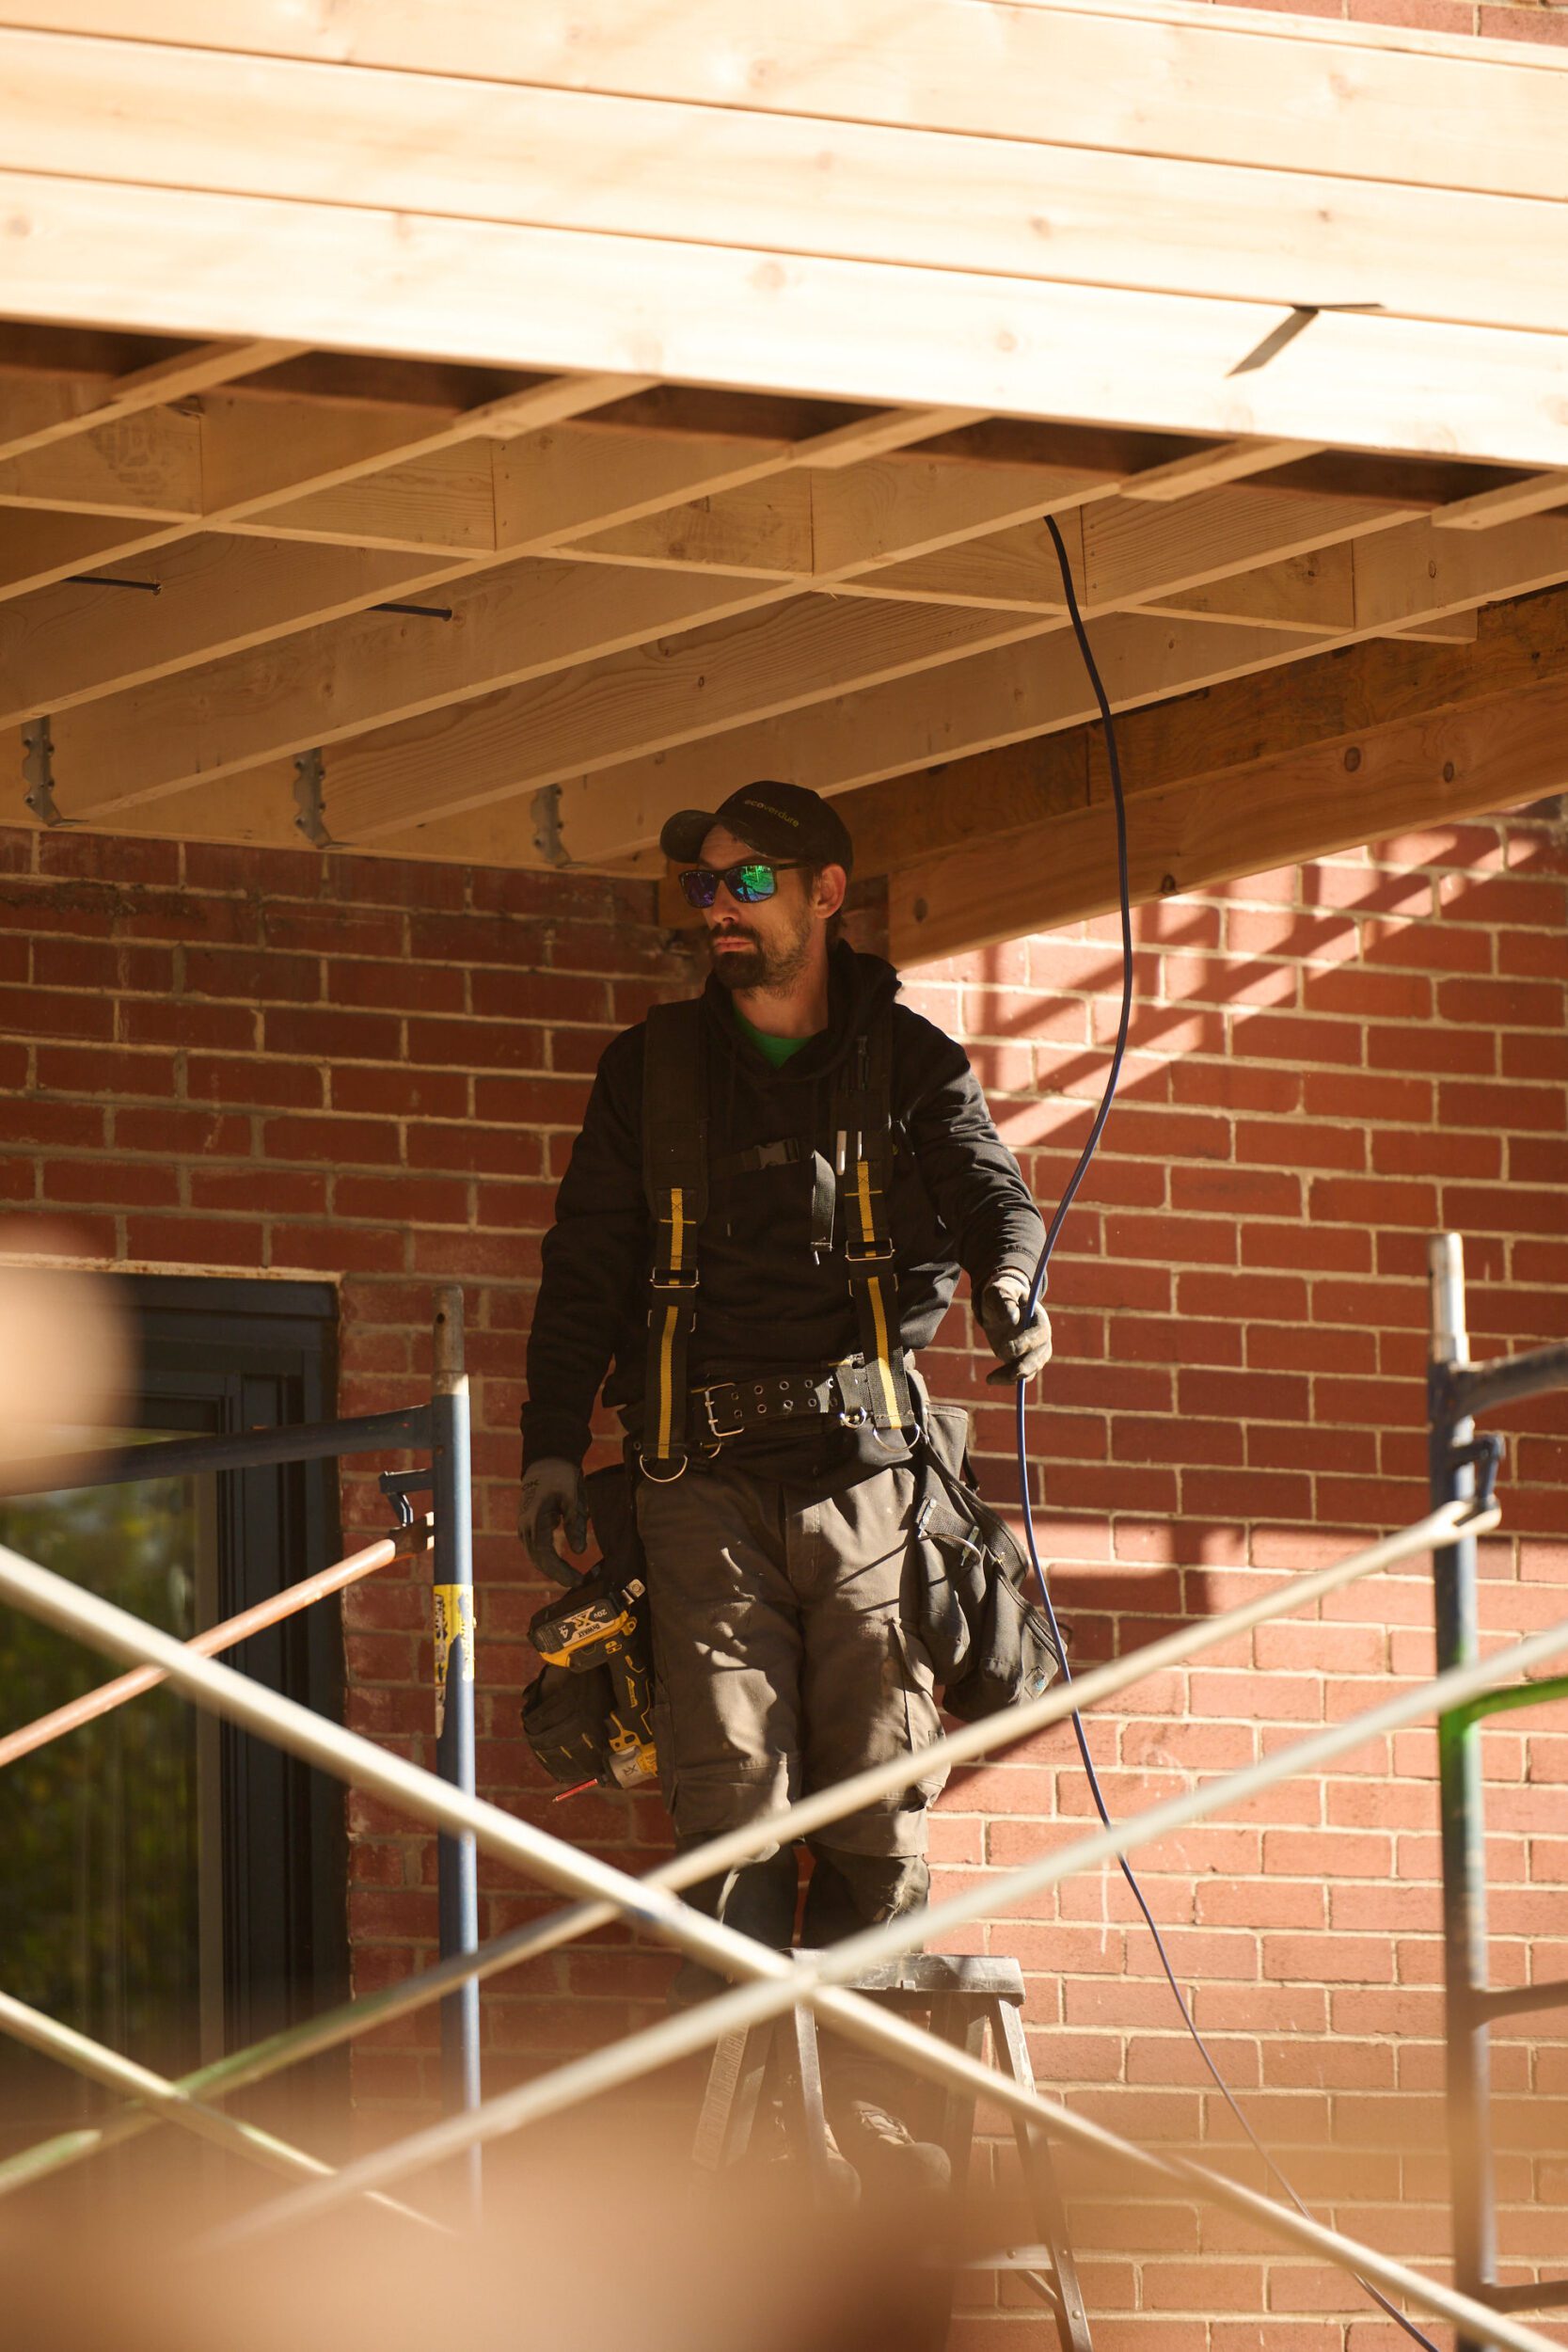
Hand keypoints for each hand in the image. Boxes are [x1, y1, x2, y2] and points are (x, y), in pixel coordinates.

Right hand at [518, 1458, 588, 1584]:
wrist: (545, 1461)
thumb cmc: (560, 1476)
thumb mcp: (572, 1497)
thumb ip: (575, 1523)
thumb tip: (579, 1551)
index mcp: (535, 1520)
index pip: (545, 1554)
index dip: (560, 1570)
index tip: (577, 1580)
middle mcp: (525, 1527)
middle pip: (538, 1559)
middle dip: (557, 1573)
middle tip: (578, 1582)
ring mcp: (524, 1527)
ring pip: (536, 1556)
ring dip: (553, 1568)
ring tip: (573, 1577)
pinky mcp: (529, 1526)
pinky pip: (537, 1548)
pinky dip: (549, 1559)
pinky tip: (563, 1565)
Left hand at [978, 1273, 1051, 1386]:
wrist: (998, 1304)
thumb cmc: (1000, 1294)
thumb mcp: (999, 1292)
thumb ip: (1005, 1301)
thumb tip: (1012, 1319)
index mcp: (1039, 1318)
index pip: (1039, 1333)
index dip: (1026, 1342)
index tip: (1007, 1349)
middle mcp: (1041, 1337)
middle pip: (1041, 1356)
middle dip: (1027, 1366)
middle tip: (1012, 1374)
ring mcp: (1033, 1351)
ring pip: (1030, 1369)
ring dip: (1013, 1376)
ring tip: (991, 1379)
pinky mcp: (1021, 1360)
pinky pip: (1018, 1375)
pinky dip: (1006, 1379)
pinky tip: (990, 1379)